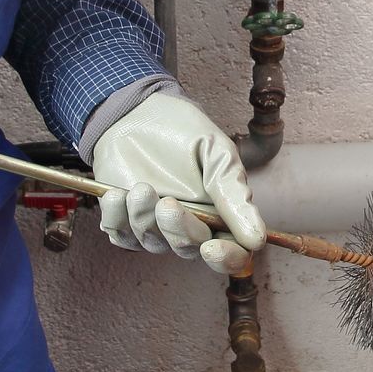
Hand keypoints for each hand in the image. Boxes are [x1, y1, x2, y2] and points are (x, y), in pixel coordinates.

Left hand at [91, 91, 265, 275]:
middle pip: (190, 250)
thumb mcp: (217, 154)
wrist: (136, 112)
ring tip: (140, 187)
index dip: (225, 259)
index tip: (212, 248)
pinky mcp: (124, 221)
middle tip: (168, 203)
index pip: (232, 254)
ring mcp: (155, 226)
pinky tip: (116, 193)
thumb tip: (256, 238)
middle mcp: (190, 226)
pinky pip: (119, 235)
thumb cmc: (183, 131)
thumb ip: (234, 195)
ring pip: (153, 243)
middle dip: (179, 229)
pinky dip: (117, 217)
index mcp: (221, 214)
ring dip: (144, 217)